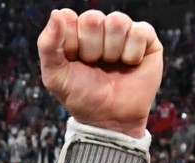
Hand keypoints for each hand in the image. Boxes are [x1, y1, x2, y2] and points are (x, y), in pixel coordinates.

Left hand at [37, 9, 161, 136]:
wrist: (108, 118)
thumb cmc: (81, 96)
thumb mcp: (55, 76)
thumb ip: (48, 46)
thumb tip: (57, 13)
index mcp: (74, 33)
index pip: (68, 19)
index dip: (70, 44)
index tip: (73, 62)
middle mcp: (99, 28)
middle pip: (93, 17)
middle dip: (90, 48)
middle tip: (93, 65)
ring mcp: (123, 31)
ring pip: (117, 21)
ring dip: (111, 51)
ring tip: (111, 65)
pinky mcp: (146, 38)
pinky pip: (139, 31)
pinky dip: (131, 53)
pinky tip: (129, 64)